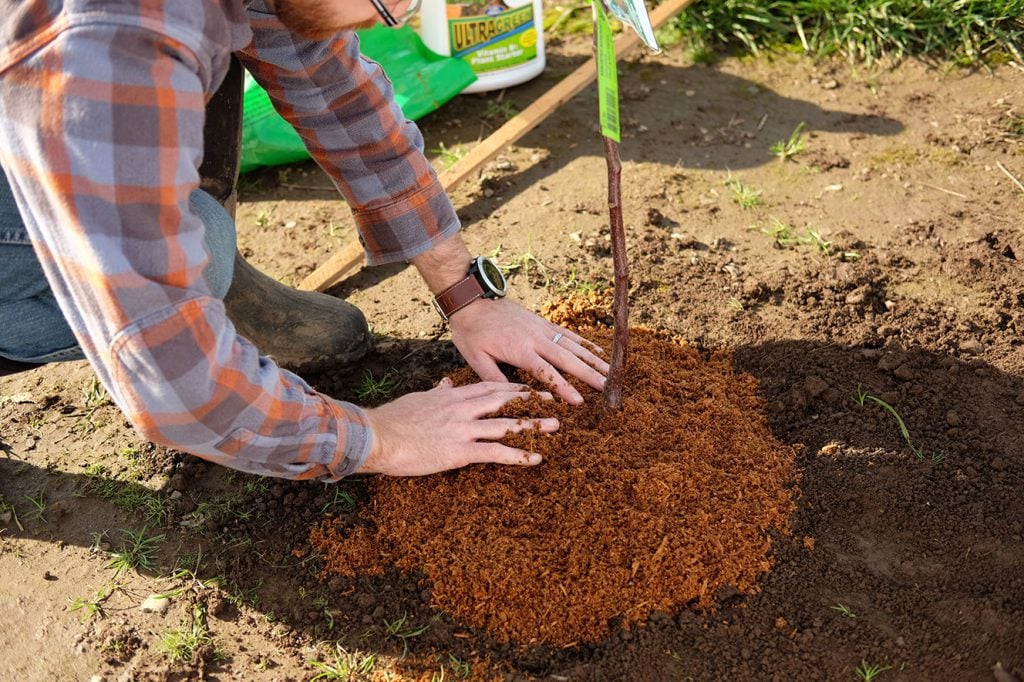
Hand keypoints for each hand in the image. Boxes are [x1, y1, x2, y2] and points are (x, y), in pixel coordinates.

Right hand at [358, 378, 557, 475]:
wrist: (377, 435)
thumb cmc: (393, 419)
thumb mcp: (419, 399)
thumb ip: (436, 391)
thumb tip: (443, 383)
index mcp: (452, 395)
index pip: (489, 387)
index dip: (512, 388)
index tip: (529, 387)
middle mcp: (462, 408)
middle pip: (504, 401)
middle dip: (530, 400)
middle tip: (553, 400)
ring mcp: (463, 429)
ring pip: (506, 424)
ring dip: (533, 425)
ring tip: (554, 426)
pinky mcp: (460, 451)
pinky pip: (495, 452)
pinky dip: (518, 455)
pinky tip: (535, 458)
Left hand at [448, 298, 608, 404]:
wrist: (472, 300)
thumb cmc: (471, 332)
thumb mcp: (475, 358)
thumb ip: (494, 378)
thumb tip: (513, 398)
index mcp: (520, 349)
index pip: (547, 372)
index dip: (564, 387)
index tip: (580, 401)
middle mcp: (536, 338)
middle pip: (568, 359)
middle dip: (589, 374)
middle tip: (607, 388)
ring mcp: (542, 328)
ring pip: (574, 345)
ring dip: (594, 359)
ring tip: (611, 372)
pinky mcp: (543, 322)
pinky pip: (569, 334)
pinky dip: (585, 344)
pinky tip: (599, 353)